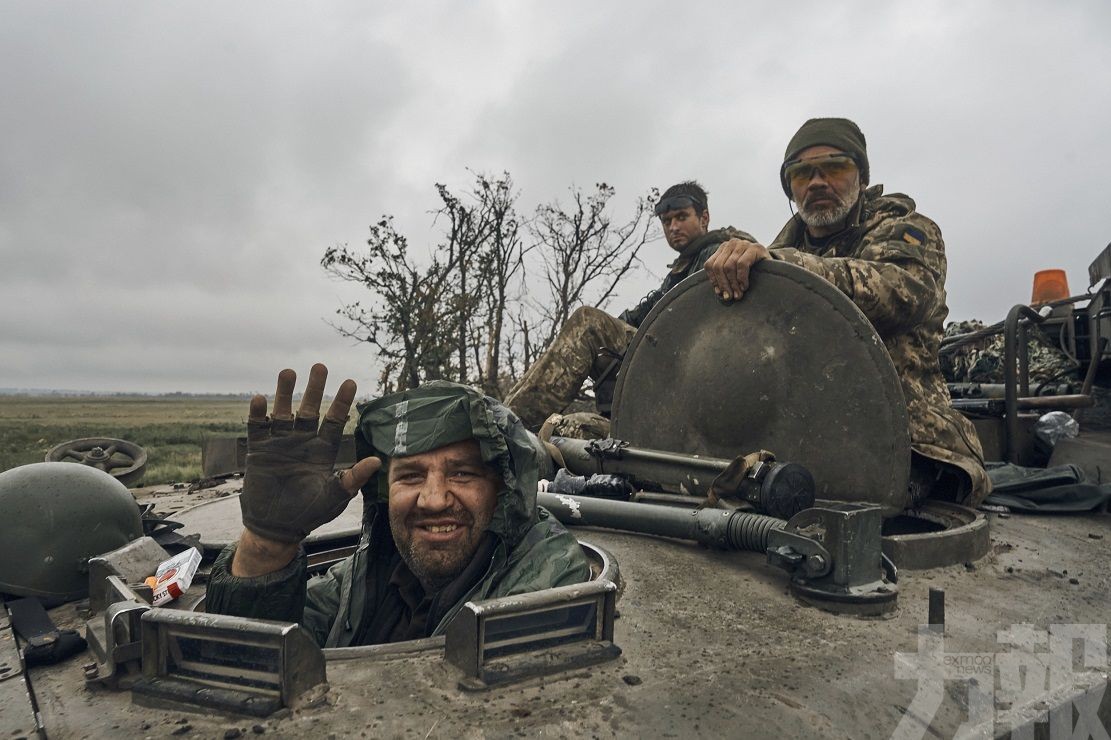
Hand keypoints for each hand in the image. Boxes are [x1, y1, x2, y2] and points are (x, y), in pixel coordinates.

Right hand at [232, 363, 380, 575]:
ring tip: (288, 372)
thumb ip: (353, 478)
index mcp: (323, 449)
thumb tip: (376, 461)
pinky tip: (260, 398)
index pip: (335, 419)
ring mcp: (280, 444)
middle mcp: (302, 441)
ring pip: (283, 412)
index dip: (342, 401)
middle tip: (320, 367)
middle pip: (310, 408)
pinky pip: (258, 428)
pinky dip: (258, 414)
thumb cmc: (309, 513)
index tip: (351, 382)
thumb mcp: (335, 496)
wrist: (277, 528)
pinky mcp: (259, 451)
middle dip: (315, 388)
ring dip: (284, 393)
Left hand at [703, 239, 769, 302]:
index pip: (710, 264)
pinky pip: (742, 264)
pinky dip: (742, 278)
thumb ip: (724, 279)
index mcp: (723, 249)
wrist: (774, 265)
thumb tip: (719, 293)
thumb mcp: (735, 273)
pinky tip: (745, 286)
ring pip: (729, 266)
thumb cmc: (752, 272)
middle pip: (718, 266)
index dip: (713, 280)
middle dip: (723, 284)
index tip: (720, 293)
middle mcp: (731, 244)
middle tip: (729, 297)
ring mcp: (743, 244)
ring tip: (738, 294)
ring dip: (733, 284)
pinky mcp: (755, 248)